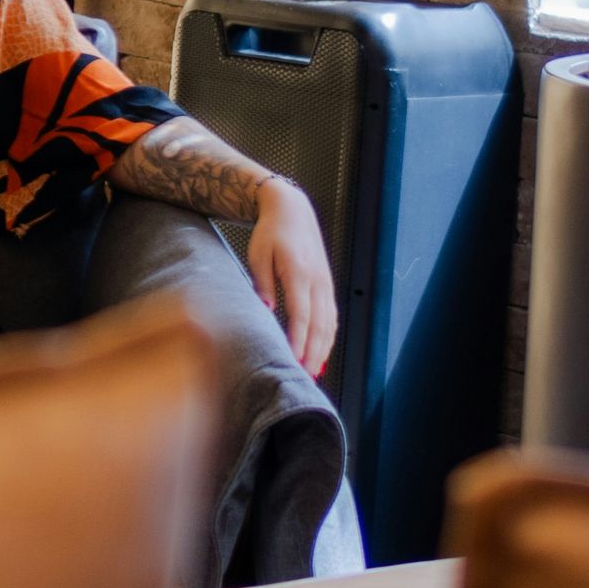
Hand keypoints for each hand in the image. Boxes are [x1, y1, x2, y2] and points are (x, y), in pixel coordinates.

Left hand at [245, 176, 337, 378]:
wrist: (292, 210)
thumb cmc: (270, 232)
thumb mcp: (257, 254)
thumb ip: (262, 283)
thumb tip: (266, 312)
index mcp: (299, 273)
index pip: (301, 315)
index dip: (299, 340)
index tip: (294, 360)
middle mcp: (317, 280)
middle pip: (319, 324)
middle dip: (313, 352)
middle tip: (304, 377)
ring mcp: (326, 282)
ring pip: (329, 322)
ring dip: (323, 348)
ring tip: (313, 371)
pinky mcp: (327, 284)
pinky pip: (331, 315)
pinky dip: (328, 335)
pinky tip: (322, 350)